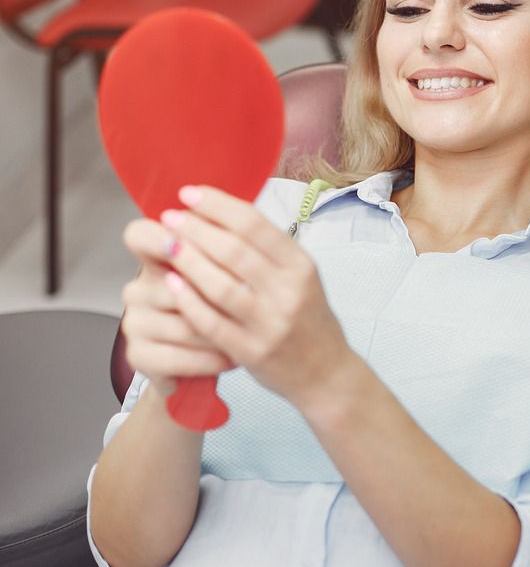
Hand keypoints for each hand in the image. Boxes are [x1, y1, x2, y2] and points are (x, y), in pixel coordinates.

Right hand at [120, 218, 234, 397]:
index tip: (179, 241)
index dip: (157, 237)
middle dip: (219, 296)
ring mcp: (135, 322)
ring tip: (246, 334)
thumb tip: (250, 232)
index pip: (140, 236)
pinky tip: (228, 358)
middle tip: (251, 302)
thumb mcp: (223, 276)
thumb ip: (229, 252)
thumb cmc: (217, 309)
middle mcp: (139, 289)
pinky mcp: (137, 355)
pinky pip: (178, 357)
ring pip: (183, 324)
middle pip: (176, 286)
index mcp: (156, 260)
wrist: (200, 360)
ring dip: (220, 332)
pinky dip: (209, 359)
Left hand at [160, 185, 351, 410]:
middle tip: (170, 216)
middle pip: (234, 251)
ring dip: (188, 261)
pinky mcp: (252, 352)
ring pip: (220, 286)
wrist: (326, 373)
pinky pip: (212, 323)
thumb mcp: (302, 279)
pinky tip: (170, 284)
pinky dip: (188, 301)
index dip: (218, 205)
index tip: (190, 193)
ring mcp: (271, 325)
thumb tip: (223, 213)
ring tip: (167, 245)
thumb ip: (270, 252)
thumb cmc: (308, 320)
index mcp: (302, 267)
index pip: (256, 225)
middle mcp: (290, 293)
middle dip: (196, 229)